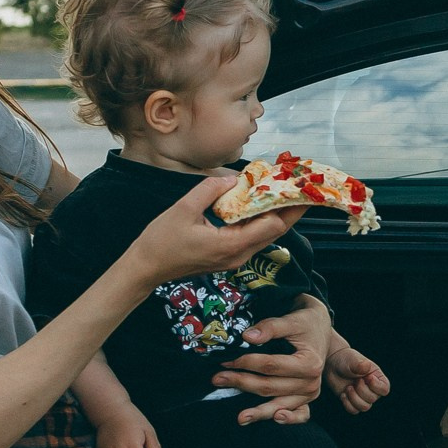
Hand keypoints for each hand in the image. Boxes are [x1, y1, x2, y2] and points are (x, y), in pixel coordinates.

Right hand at [125, 175, 305, 289]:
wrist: (146, 268)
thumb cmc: (161, 241)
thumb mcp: (182, 209)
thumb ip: (209, 191)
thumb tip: (232, 179)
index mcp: (231, 245)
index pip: (273, 226)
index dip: (288, 205)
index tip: (297, 187)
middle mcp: (239, 255)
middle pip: (276, 231)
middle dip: (290, 209)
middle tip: (301, 186)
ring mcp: (235, 258)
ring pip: (266, 235)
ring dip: (277, 213)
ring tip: (285, 191)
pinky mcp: (229, 256)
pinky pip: (252, 237)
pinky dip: (260, 220)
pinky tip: (260, 203)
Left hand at [215, 299, 333, 423]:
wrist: (319, 330)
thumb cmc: (305, 324)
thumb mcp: (291, 320)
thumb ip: (271, 327)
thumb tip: (247, 337)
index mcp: (310, 363)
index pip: (271, 366)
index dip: (246, 363)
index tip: (226, 361)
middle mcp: (312, 382)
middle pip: (270, 387)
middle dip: (241, 383)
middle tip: (217, 379)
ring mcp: (310, 393)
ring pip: (278, 404)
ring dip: (257, 410)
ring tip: (239, 416)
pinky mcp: (307, 400)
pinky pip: (299, 415)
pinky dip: (286, 420)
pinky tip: (273, 420)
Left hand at [325, 343, 390, 413]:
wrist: (333, 364)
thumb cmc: (346, 359)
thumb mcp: (353, 360)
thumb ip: (360, 364)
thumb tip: (366, 366)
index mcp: (377, 377)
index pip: (384, 389)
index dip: (376, 386)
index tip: (366, 377)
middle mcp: (372, 388)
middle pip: (372, 399)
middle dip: (361, 390)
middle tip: (355, 380)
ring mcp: (362, 396)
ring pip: (364, 407)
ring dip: (354, 398)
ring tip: (347, 388)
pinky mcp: (352, 401)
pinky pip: (354, 410)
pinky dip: (347, 404)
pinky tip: (343, 394)